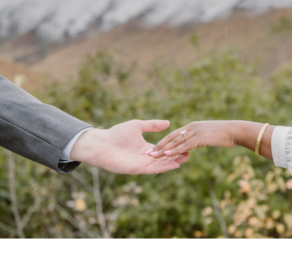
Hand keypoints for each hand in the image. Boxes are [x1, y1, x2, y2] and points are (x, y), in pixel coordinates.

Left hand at [69, 120, 187, 174]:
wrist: (102, 143)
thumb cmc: (116, 134)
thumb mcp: (137, 125)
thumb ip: (152, 125)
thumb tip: (168, 123)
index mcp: (145, 148)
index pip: (162, 149)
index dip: (173, 147)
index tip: (184, 144)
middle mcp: (145, 157)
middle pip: (164, 158)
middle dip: (176, 156)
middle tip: (189, 153)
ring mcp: (141, 164)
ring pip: (160, 165)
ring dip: (172, 162)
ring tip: (185, 158)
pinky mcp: (137, 169)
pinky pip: (153, 169)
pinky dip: (164, 167)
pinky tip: (174, 164)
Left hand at [147, 121, 237, 157]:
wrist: (235, 130)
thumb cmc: (224, 134)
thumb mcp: (209, 135)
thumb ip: (200, 139)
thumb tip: (194, 144)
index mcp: (193, 126)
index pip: (174, 134)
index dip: (163, 142)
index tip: (153, 148)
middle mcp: (192, 127)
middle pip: (171, 137)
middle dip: (159, 145)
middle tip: (147, 153)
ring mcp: (195, 132)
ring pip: (176, 141)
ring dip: (163, 149)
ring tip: (152, 156)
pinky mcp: (200, 137)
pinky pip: (185, 145)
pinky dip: (175, 150)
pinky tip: (167, 155)